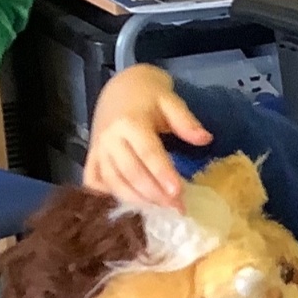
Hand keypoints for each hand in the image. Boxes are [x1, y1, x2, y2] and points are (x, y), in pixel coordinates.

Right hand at [83, 64, 210, 209]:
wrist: (119, 87)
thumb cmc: (149, 96)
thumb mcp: (170, 100)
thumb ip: (185, 121)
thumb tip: (205, 139)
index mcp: (131, 121)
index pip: (148, 152)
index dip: (163, 173)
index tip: (178, 193)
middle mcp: (110, 138)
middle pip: (131, 172)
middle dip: (154, 194)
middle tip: (177, 207)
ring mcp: (98, 150)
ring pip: (113, 182)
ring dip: (136, 200)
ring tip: (160, 210)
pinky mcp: (91, 157)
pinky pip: (93, 182)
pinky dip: (107, 196)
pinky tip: (128, 206)